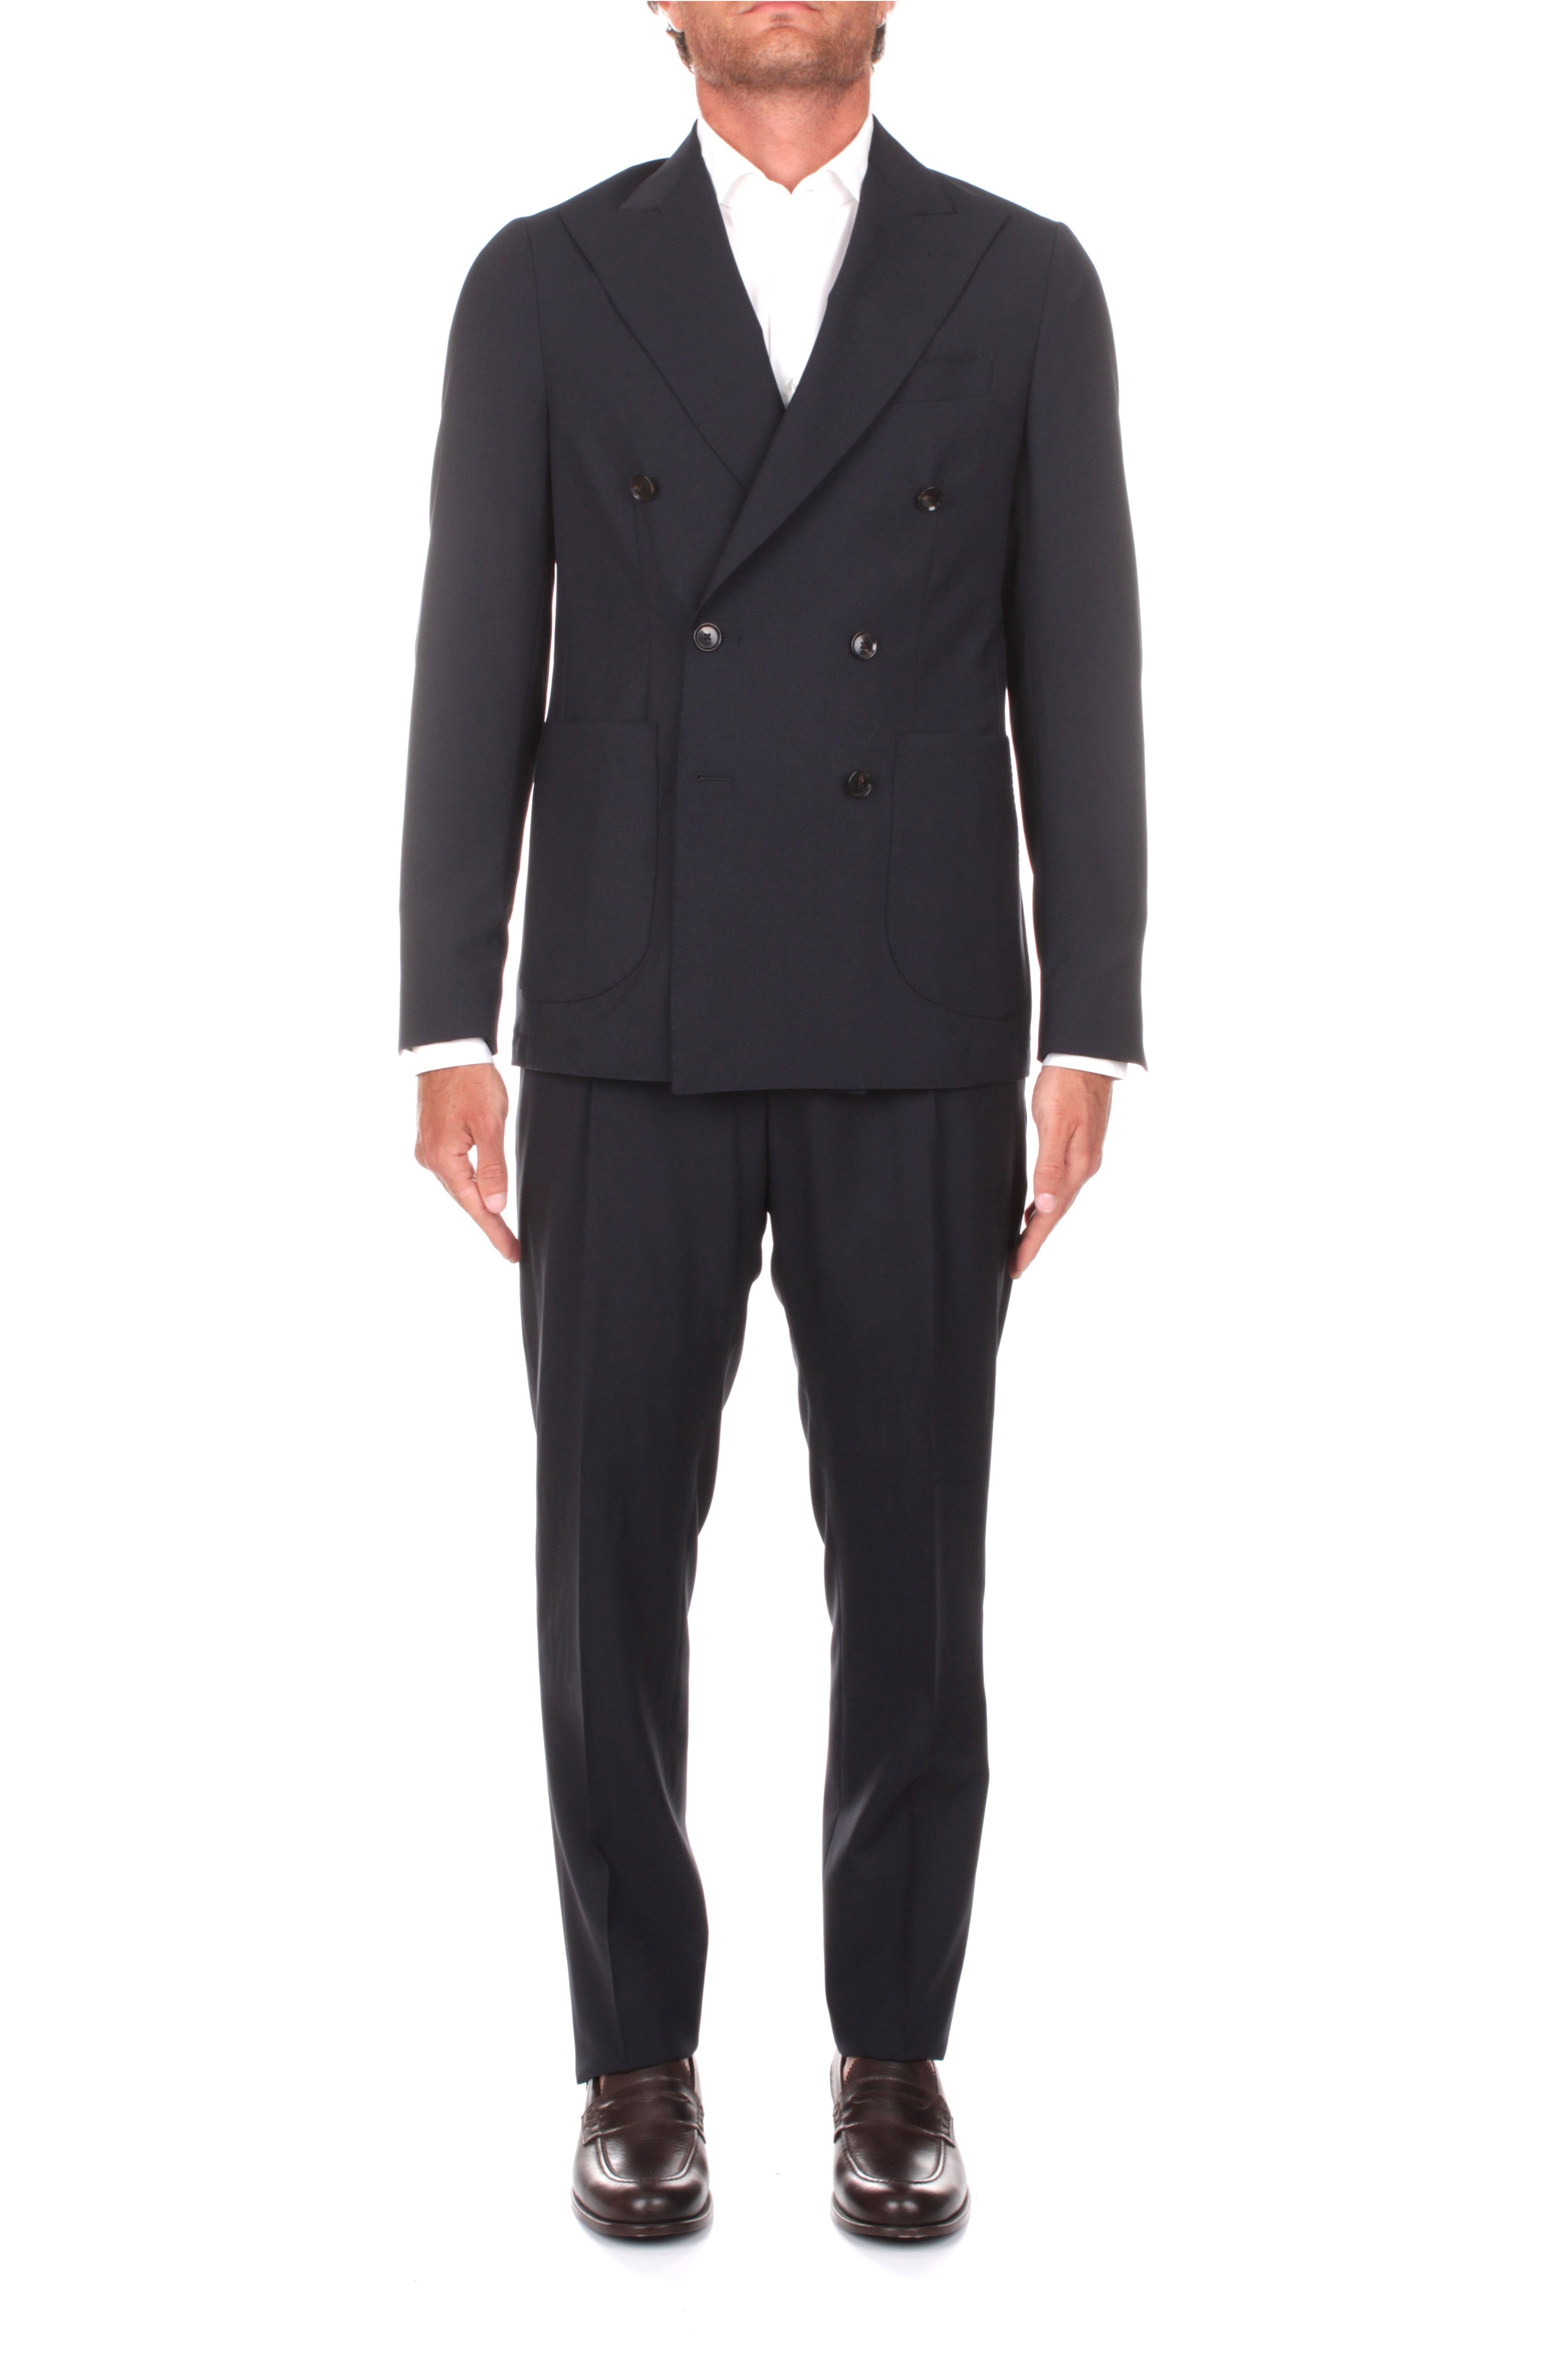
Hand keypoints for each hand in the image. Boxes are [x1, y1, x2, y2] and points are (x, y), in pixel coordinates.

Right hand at [414, 1063, 519, 1262]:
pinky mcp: (431, 1140)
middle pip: (464, 1199)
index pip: (474, 1206)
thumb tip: (494, 1206)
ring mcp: (428, 1150)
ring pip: (458, 1185)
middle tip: (511, 1246)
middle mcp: (430, 1159)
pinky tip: (480, 1193)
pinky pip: (454, 1170)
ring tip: (500, 1227)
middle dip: (488, 1223)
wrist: (449, 1050)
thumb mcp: (490, 1124)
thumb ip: (493, 1167)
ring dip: (478, 1204)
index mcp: (444, 1159)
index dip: (495, 1231)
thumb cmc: (471, 1082)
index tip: (512, 1253)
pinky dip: (469, 1184)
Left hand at [1011, 1066, 1113, 1277]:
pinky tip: (1034, 1208)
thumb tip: (1044, 1207)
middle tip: (1015, 1265)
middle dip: (1035, 1241)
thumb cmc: (1066, 1086)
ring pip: (1058, 1201)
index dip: (1032, 1242)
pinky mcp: (1079, 1148)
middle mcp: (1084, 1168)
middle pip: (1055, 1214)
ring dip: (1041, 1224)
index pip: (1050, 1215)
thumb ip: (1050, 1166)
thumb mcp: (1055, 1124)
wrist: (1087, 1056)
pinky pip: (1060, 1185)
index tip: (1017, 1266)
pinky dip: (1046, 1202)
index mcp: (1077, 1166)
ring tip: (1022, 1245)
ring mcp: (1083, 1159)